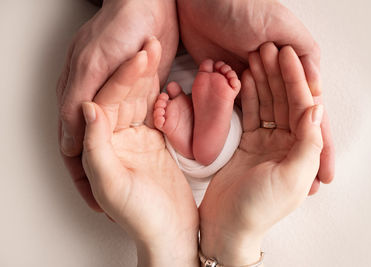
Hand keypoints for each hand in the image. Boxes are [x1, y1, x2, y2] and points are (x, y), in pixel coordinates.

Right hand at [57, 0, 178, 210]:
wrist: (151, 3)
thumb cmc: (120, 27)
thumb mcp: (92, 65)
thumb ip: (76, 102)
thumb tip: (67, 141)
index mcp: (78, 96)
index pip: (74, 148)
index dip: (82, 178)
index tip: (96, 205)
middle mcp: (96, 100)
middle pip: (97, 148)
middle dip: (105, 174)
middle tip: (116, 203)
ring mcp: (120, 98)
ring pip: (119, 139)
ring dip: (126, 161)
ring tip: (137, 186)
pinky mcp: (142, 92)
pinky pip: (140, 124)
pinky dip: (143, 142)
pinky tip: (152, 156)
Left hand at [81, 39, 198, 265]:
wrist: (171, 231)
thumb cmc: (140, 217)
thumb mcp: (113, 185)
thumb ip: (95, 147)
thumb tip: (87, 107)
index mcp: (98, 148)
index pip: (106, 104)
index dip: (121, 79)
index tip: (138, 57)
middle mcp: (113, 140)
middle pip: (122, 96)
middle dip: (135, 69)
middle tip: (151, 43)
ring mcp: (135, 139)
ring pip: (138, 100)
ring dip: (147, 75)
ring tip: (157, 49)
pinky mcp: (154, 141)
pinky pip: (153, 110)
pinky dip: (159, 92)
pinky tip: (164, 74)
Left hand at [177, 0, 333, 191]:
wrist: (201, 2)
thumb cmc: (244, 7)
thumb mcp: (282, 27)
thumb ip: (306, 58)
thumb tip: (316, 96)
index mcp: (294, 71)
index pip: (311, 117)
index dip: (320, 148)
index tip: (325, 178)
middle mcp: (273, 83)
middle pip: (290, 128)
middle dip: (300, 159)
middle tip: (305, 191)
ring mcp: (249, 88)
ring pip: (266, 126)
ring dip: (274, 152)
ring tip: (279, 182)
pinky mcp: (225, 89)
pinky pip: (238, 116)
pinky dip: (246, 135)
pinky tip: (248, 155)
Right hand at [199, 44, 322, 264]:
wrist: (226, 226)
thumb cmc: (258, 208)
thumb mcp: (290, 178)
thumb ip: (308, 143)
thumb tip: (317, 108)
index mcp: (302, 152)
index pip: (302, 108)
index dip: (295, 81)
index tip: (286, 57)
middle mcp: (287, 145)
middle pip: (284, 102)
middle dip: (277, 75)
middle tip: (267, 49)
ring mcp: (266, 143)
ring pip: (267, 105)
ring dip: (262, 81)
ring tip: (254, 57)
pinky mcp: (247, 144)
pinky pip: (250, 114)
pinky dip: (247, 96)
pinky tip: (244, 78)